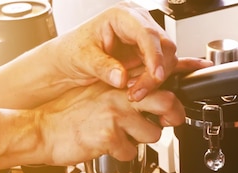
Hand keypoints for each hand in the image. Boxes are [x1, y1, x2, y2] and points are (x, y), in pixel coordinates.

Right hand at [35, 57, 211, 164]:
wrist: (42, 130)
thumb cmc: (71, 114)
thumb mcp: (99, 93)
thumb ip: (127, 91)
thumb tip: (156, 96)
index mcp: (118, 82)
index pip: (158, 75)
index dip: (182, 72)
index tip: (200, 68)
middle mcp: (119, 94)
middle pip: (166, 101)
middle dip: (174, 116)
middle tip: (169, 121)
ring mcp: (115, 114)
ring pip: (153, 133)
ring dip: (142, 140)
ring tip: (122, 137)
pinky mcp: (108, 136)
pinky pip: (132, 153)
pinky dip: (123, 155)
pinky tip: (107, 147)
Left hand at [51, 1, 178, 100]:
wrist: (69, 61)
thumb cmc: (72, 52)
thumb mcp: (83, 59)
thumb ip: (102, 68)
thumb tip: (122, 78)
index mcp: (121, 16)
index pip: (147, 33)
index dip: (155, 55)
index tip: (156, 76)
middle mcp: (138, 24)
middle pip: (165, 46)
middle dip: (155, 73)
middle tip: (137, 92)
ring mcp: (145, 40)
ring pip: (168, 59)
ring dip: (155, 80)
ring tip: (133, 92)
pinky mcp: (149, 55)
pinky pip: (162, 69)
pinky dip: (153, 82)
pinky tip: (138, 89)